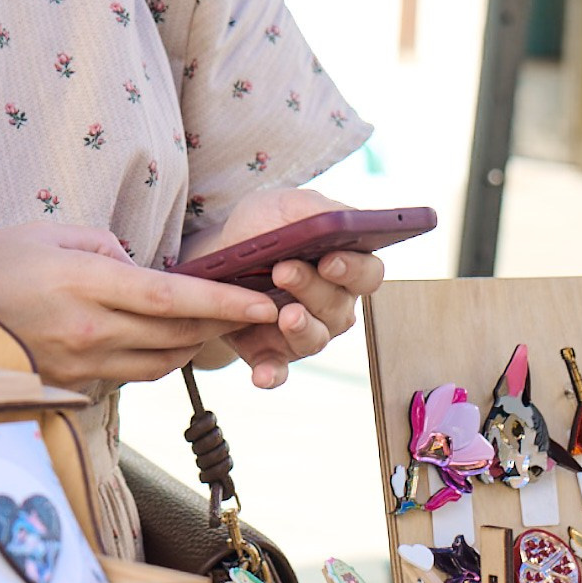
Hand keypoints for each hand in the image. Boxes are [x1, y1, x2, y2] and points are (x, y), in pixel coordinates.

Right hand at [0, 220, 281, 392]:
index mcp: (83, 284)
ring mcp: (79, 365)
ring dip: (190, 343)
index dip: (223, 303)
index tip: (263, 302)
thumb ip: (102, 245)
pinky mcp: (71, 386)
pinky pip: (129, 375)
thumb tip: (137, 265)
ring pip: (160, 363)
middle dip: (220, 323)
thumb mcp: (46, 232)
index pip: (171, 298)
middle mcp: (87, 331)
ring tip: (209, 322)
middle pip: (175, 334)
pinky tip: (157, 338)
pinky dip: (153, 358)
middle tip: (253, 309)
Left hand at [203, 187, 386, 388]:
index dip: (354, 269)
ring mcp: (303, 332)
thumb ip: (314, 210)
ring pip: (314, 338)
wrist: (213, 259)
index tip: (331, 260)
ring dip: (300, 328)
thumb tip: (339, 219)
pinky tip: (262, 375)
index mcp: (344, 267)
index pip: (368, 274)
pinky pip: (278, 370)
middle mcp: (332, 305)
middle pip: (339, 306)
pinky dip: (272, 374)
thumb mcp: (281, 207)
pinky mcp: (271, 354)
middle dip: (312, 288)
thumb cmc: (259, 229)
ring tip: (284, 315)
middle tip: (283, 270)